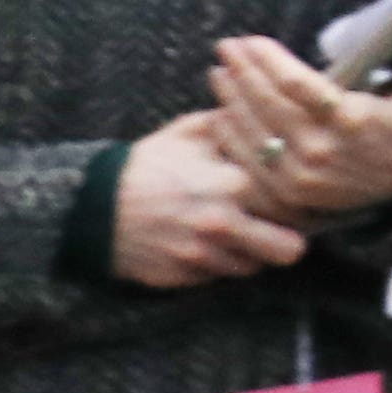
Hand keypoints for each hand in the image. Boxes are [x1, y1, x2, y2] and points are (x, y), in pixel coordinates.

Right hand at [113, 114, 310, 286]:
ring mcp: (203, 255)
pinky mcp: (184, 277)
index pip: (294, 205)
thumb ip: (236, 125)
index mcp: (234, 183)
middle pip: (287, 250)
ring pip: (254, 267)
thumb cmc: (148, 164)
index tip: (298, 202)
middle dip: (287, 241)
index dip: (300, 205)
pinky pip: (219, 278)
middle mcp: (224, 223)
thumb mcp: (190, 132)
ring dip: (251, 254)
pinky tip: (209, 245)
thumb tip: (275, 115)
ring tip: (239, 235)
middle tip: (281, 230)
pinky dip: (220, 265)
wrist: (91, 206)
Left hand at [209, 17, 391, 221]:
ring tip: (219, 74)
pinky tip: (220, 114)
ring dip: (230, 100)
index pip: (297, 84)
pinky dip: (230, 137)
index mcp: (355, 120)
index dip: (267, 60)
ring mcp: (301, 176)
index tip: (250, 41)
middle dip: (242, 72)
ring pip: (253, 132)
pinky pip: (249, 162)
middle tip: (226, 48)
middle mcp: (323, 150)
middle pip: (267, 105)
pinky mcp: (287, 194)